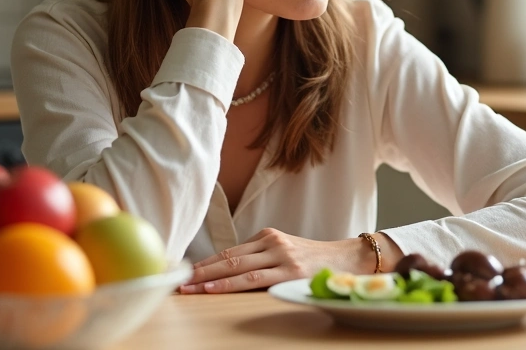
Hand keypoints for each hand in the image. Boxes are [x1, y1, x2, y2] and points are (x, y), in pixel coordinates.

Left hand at [180, 228, 373, 293]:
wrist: (348, 259)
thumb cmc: (314, 259)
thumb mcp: (285, 250)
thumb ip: (260, 256)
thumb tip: (227, 271)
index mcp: (268, 236)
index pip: (229, 251)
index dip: (205, 263)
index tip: (183, 272)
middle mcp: (272, 242)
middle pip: (228, 258)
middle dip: (200, 271)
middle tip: (176, 281)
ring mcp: (281, 257)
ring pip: (237, 268)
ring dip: (209, 280)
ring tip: (189, 288)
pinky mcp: (290, 272)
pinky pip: (253, 279)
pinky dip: (230, 284)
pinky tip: (214, 289)